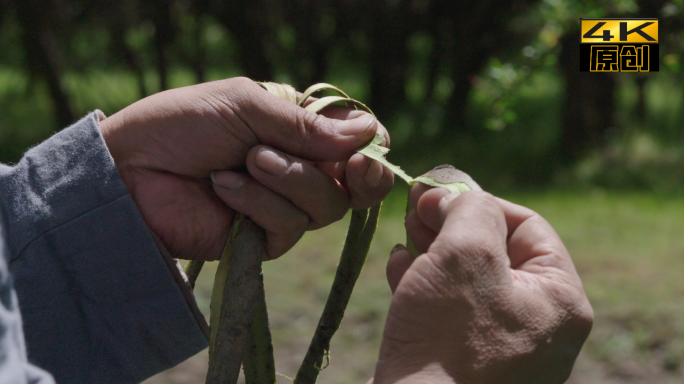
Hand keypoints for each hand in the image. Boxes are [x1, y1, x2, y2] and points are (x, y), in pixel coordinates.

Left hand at [99, 77, 392, 260]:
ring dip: (288, 178)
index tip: (374, 143)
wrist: (129, 170)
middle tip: (350, 165)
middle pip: (355, 184)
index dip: (371, 146)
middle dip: (355, 173)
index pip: (353, 144)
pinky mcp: (262, 240)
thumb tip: (369, 133)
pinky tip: (223, 186)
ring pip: (325, 206)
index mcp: (297, 132)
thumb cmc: (182, 124)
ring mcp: (281, 206)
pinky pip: (288, 227)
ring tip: (245, 160)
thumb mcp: (245, 106)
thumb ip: (304, 125)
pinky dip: (258, 203)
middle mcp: (297, 170)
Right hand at [374, 186, 592, 383]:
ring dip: (433, 248)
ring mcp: (500, 346)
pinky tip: (397, 267)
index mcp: (559, 299)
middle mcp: (537, 324)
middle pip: (495, 250)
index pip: (527, 226)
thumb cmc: (448, 339)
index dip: (480, 201)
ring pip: (467, 277)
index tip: (435, 192)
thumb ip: (470, 209)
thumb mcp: (465, 254)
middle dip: (451, 224)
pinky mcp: (463, 360)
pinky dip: (424, 281)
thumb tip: (457, 195)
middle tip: (415, 208)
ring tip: (404, 237)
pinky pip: (448, 308)